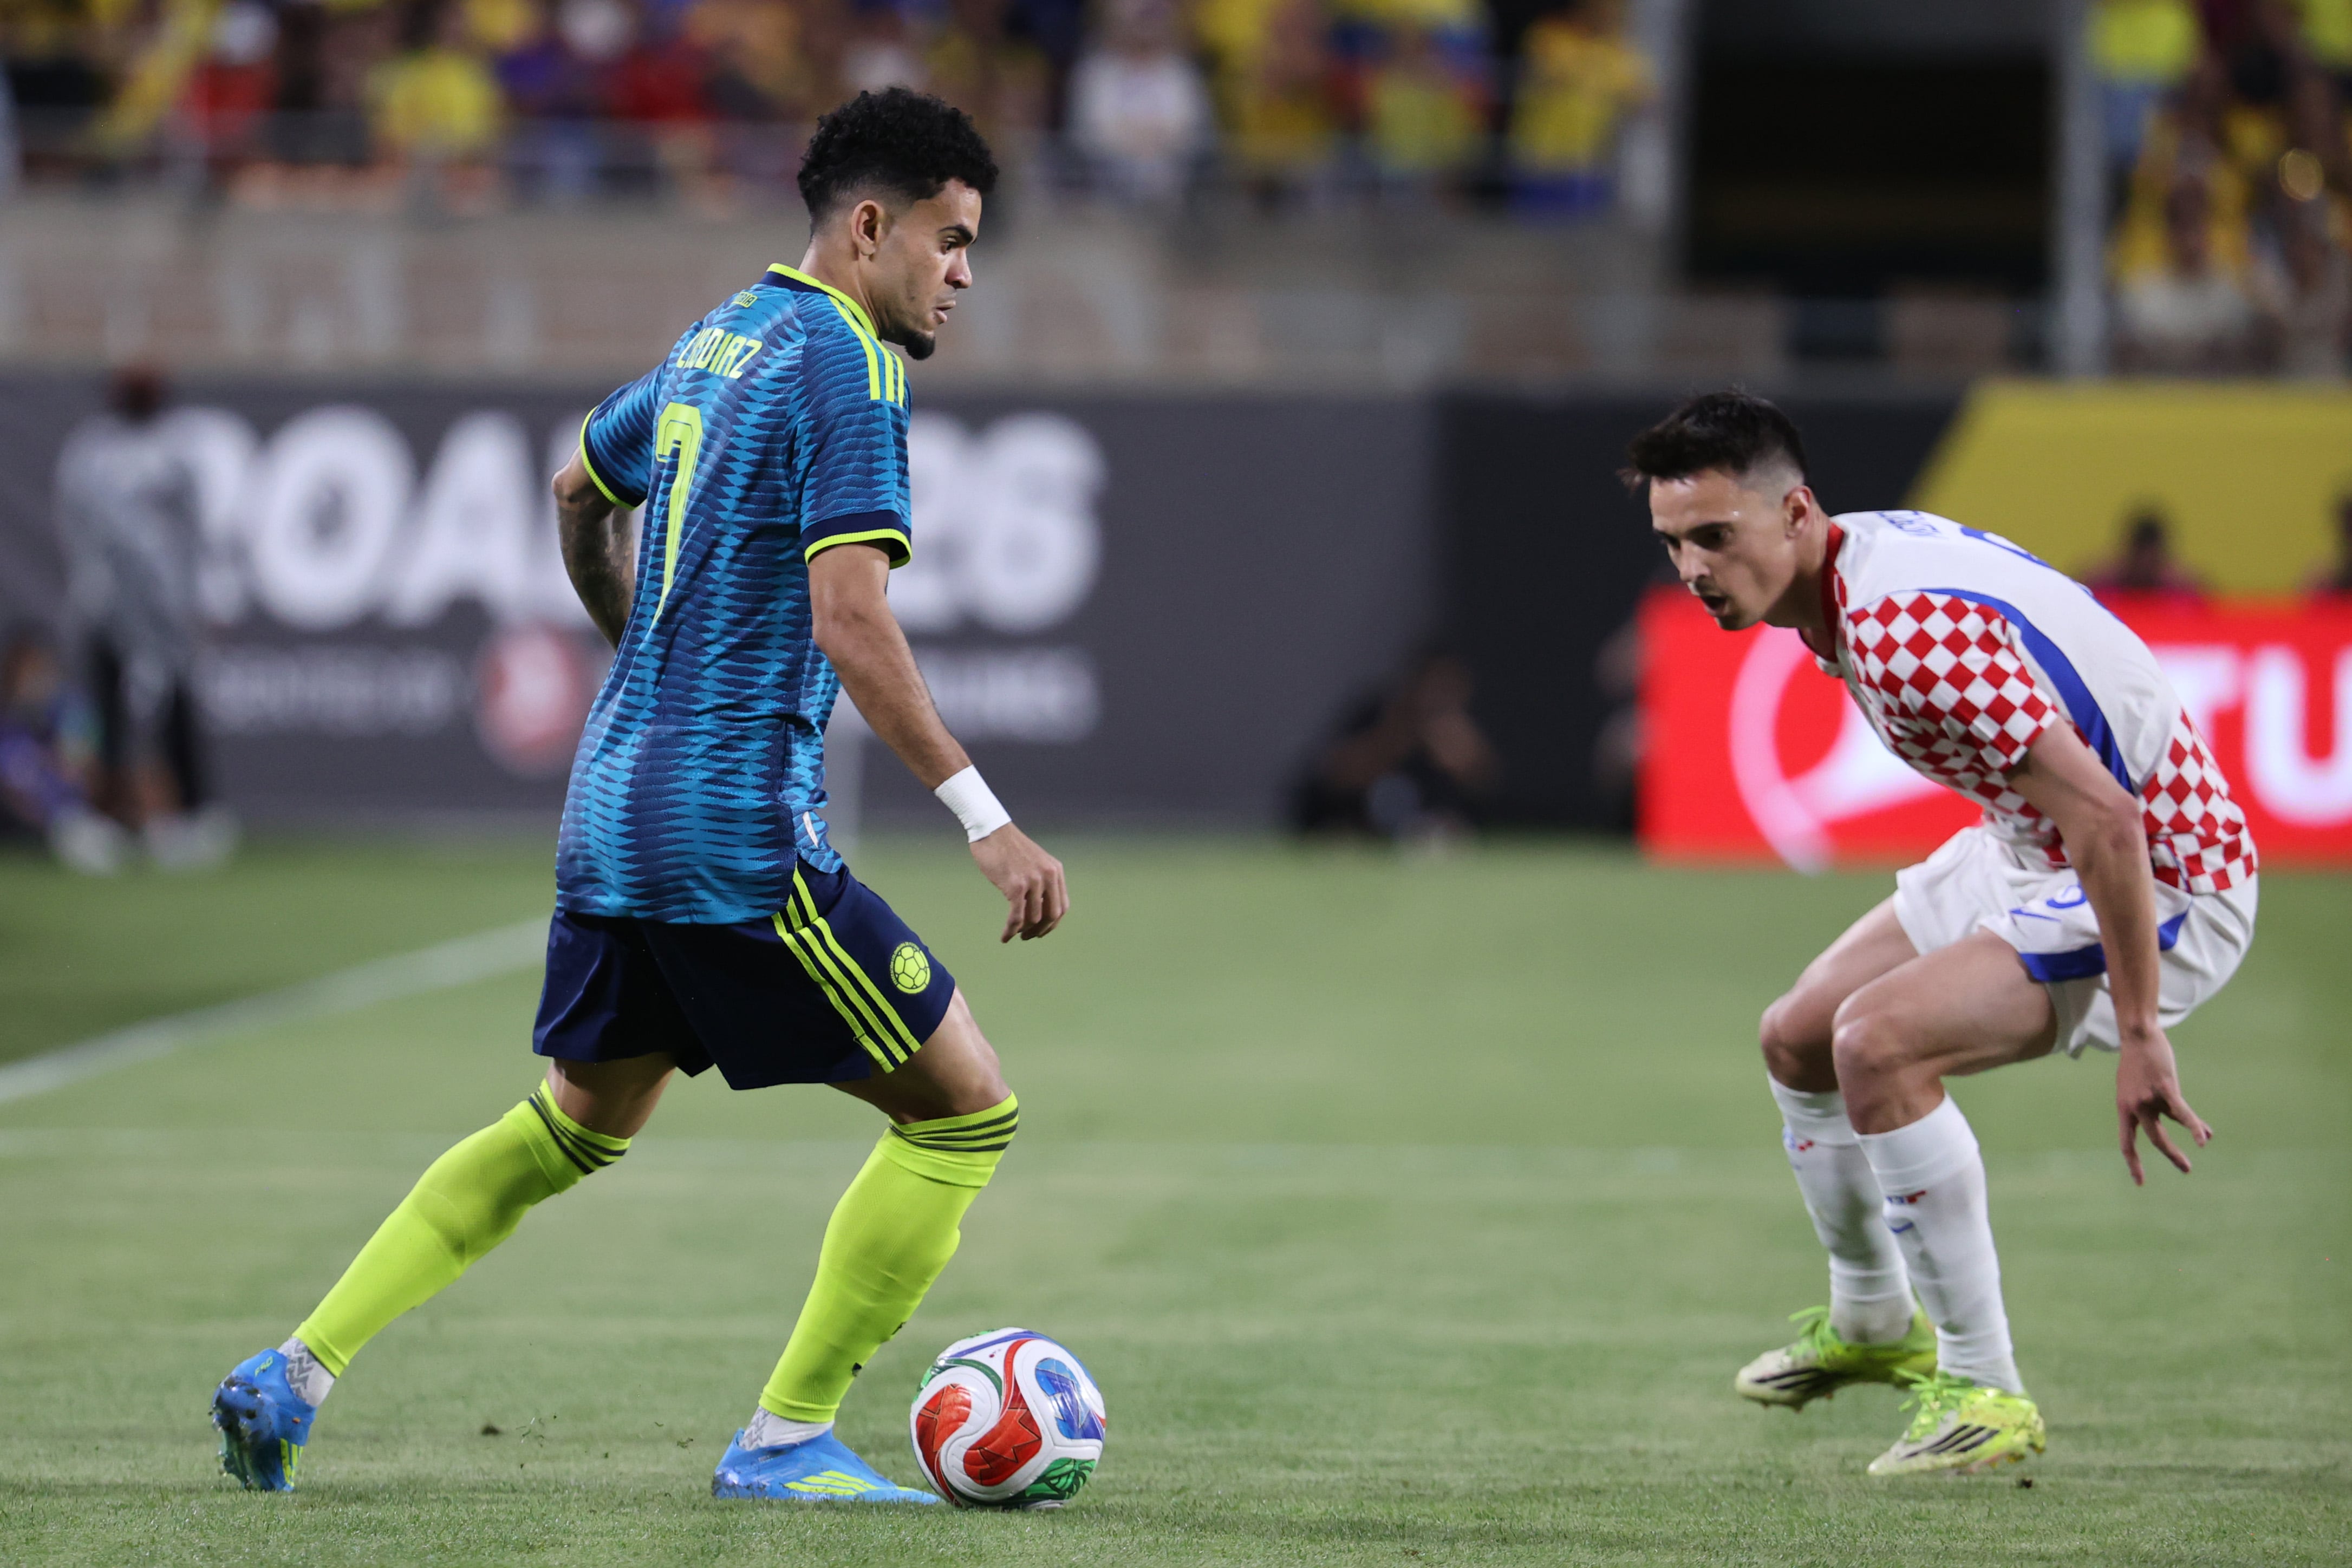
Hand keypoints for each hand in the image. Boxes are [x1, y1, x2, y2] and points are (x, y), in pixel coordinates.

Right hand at [970, 825, 1066, 942]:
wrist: (991, 830)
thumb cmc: (1008, 847)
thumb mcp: (1035, 861)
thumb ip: (1042, 880)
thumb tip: (1039, 907)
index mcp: (1056, 870)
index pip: (1063, 906)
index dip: (1053, 923)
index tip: (1041, 930)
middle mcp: (1048, 876)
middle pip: (1052, 915)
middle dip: (1041, 930)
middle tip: (1028, 937)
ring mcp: (1033, 881)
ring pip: (1034, 918)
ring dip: (1023, 931)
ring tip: (1014, 933)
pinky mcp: (1016, 885)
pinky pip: (1017, 917)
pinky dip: (1011, 930)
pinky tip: (1005, 936)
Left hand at [2115, 1025, 2211, 1184]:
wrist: (2138, 1035)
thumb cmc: (2142, 1062)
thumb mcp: (2148, 1088)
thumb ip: (2168, 1109)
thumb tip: (2199, 1130)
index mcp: (2125, 1108)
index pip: (2126, 1141)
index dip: (2133, 1162)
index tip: (2139, 1182)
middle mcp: (2133, 1106)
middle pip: (2152, 1139)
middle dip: (2170, 1155)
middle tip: (2186, 1169)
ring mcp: (2147, 1098)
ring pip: (2164, 1131)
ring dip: (2179, 1148)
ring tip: (2195, 1157)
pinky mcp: (2163, 1088)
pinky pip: (2181, 1112)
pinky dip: (2193, 1126)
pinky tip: (2204, 1138)